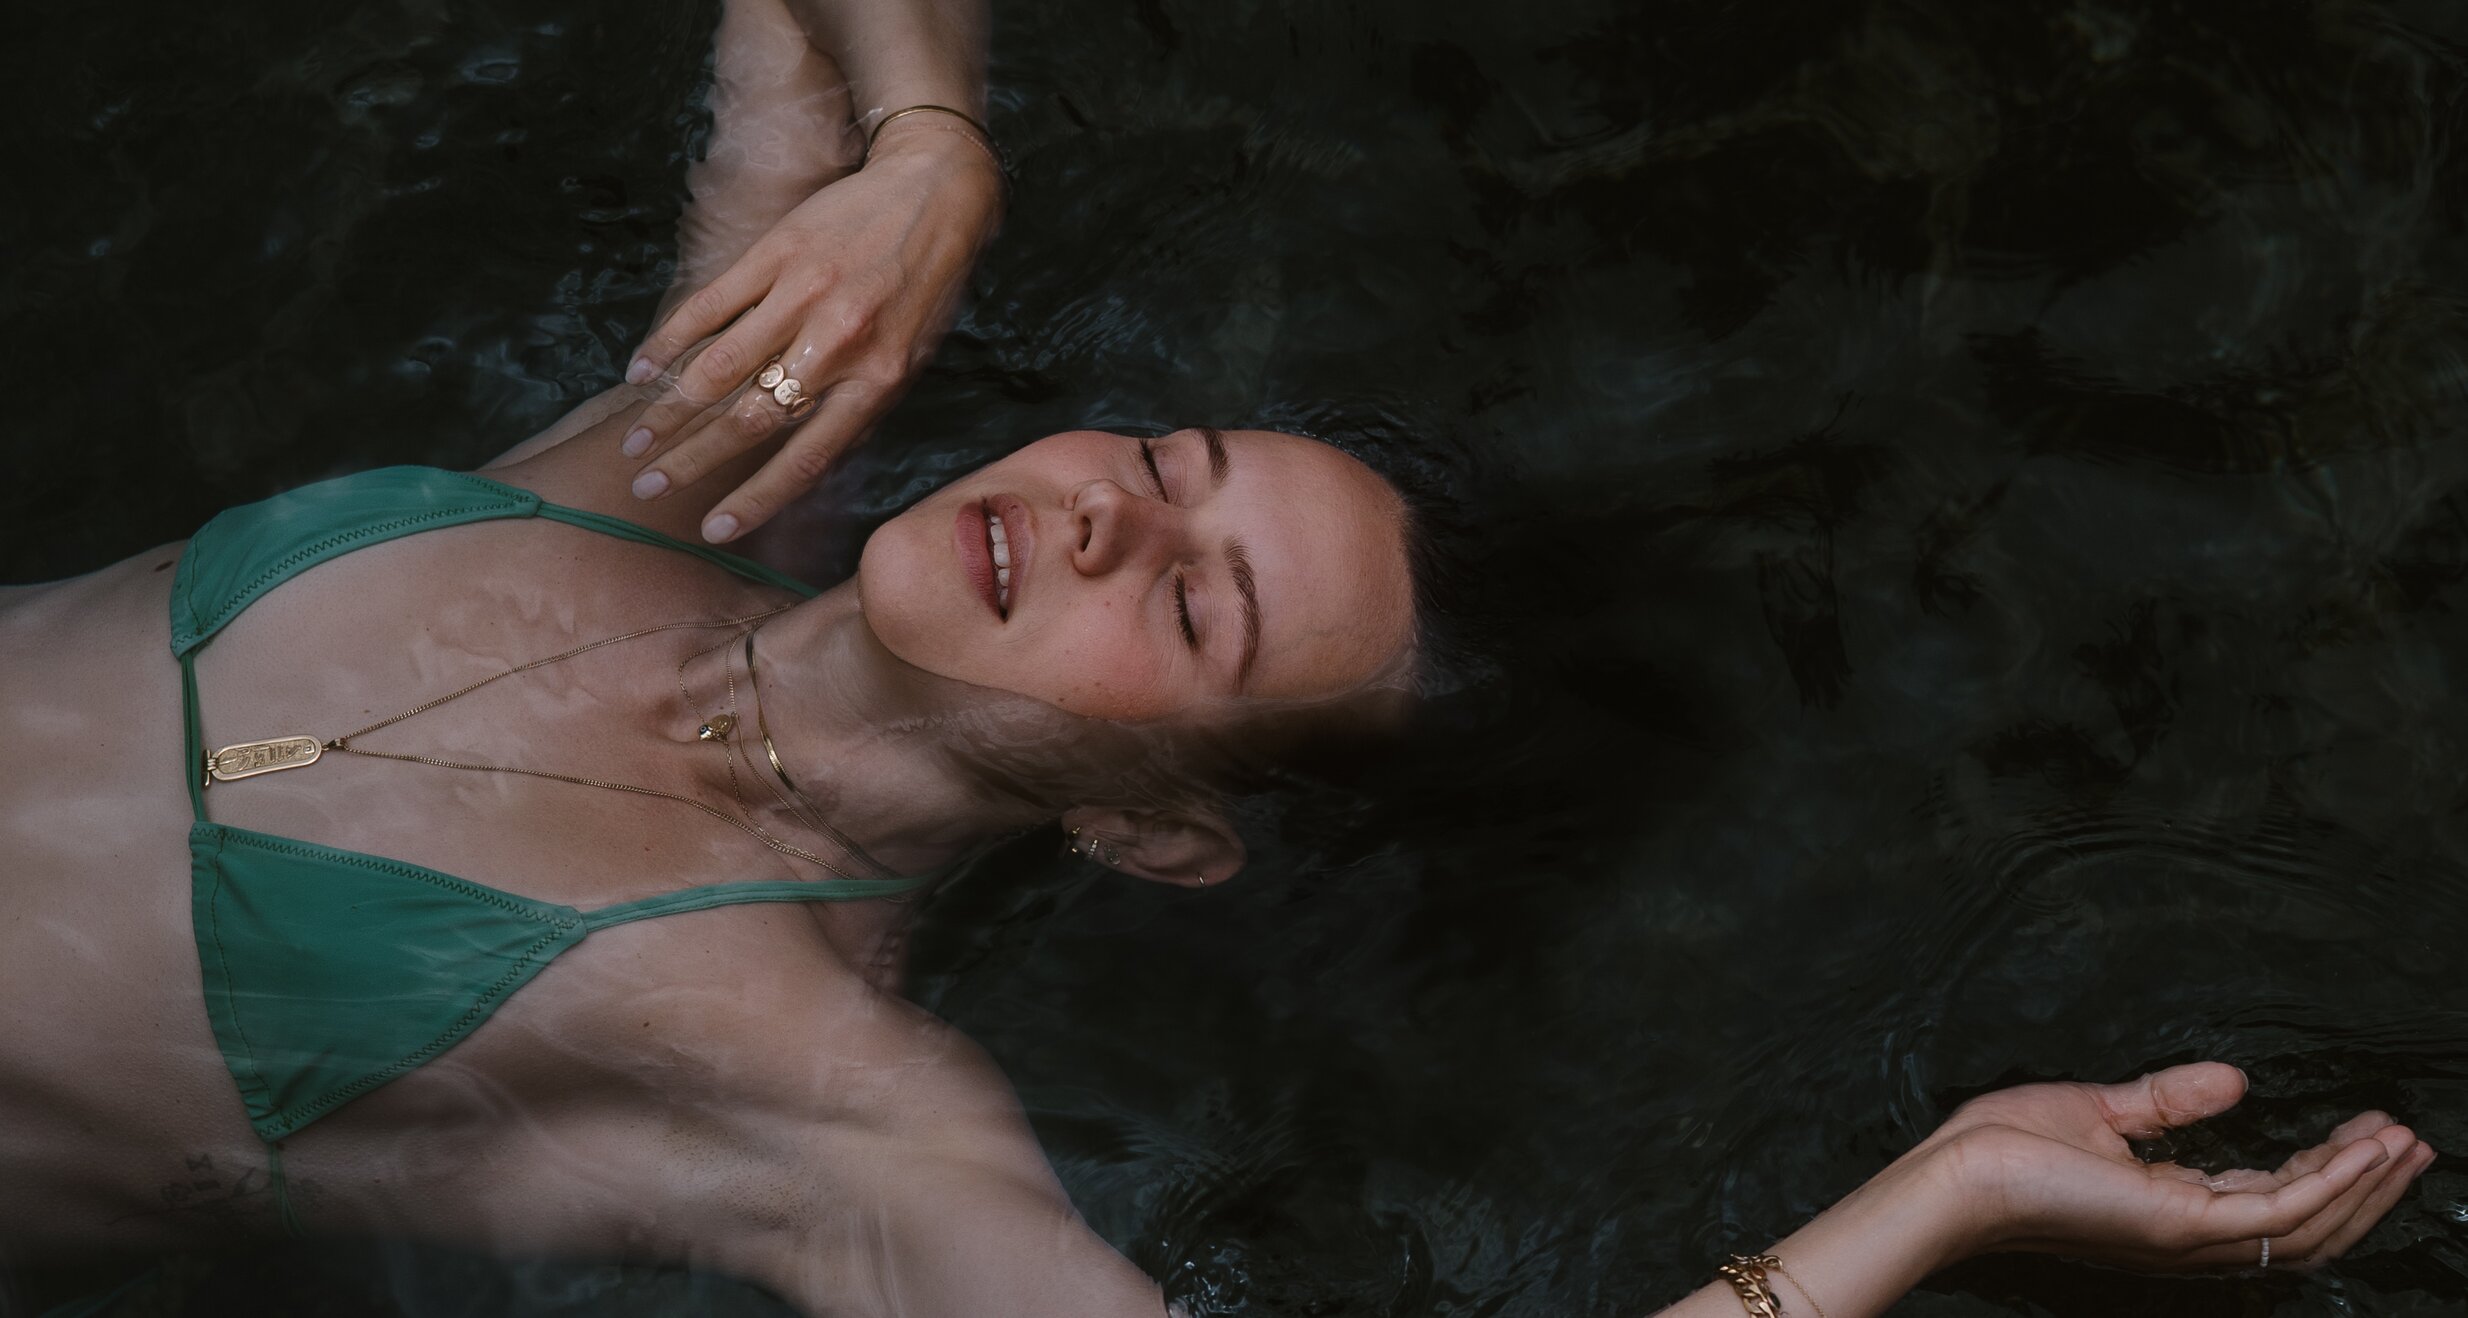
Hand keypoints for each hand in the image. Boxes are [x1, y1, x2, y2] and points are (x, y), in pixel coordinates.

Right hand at [621, 121, 1002, 541]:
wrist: (937, 192)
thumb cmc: (928, 286)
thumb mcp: (913, 360)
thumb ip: (859, 409)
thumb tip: (803, 463)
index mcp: (877, 383)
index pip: (805, 460)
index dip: (755, 499)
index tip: (712, 529)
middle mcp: (837, 345)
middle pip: (748, 419)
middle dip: (691, 460)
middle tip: (647, 485)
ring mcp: (802, 296)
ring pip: (718, 366)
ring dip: (668, 410)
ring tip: (635, 440)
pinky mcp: (775, 253)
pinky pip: (711, 304)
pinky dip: (670, 340)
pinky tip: (640, 369)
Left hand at [1921, 1062, 2433, 1271]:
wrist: (1955, 1173)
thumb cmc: (2004, 1148)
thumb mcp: (2101, 1110)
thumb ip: (2170, 1100)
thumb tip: (2236, 1080)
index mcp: (2173, 1208)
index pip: (2271, 1196)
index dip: (2327, 1166)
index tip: (2368, 1130)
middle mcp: (2191, 1234)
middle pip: (2305, 1221)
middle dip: (2364, 1183)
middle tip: (2410, 1141)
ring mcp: (2188, 1236)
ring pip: (2306, 1223)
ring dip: (2362, 1182)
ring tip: (2403, 1141)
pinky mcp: (2180, 1225)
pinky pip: (2278, 1210)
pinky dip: (2329, 1181)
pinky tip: (2359, 1150)